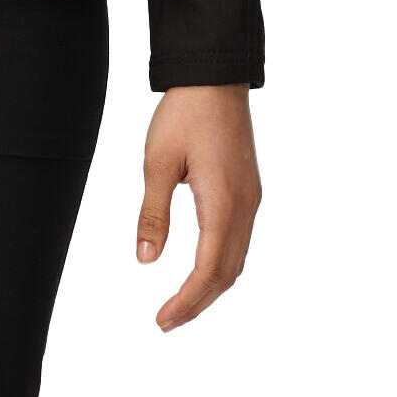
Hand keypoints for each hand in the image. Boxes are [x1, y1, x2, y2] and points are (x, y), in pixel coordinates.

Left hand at [136, 83, 260, 329]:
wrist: (214, 75)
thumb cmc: (184, 112)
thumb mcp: (157, 161)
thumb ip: (152, 213)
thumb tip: (145, 260)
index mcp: (223, 203)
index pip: (208, 271)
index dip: (186, 301)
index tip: (163, 320)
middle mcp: (245, 207)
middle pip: (227, 273)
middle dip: (199, 302)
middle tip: (167, 321)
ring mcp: (251, 198)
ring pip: (237, 259)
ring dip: (212, 286)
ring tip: (182, 303)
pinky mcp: (249, 188)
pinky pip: (239, 239)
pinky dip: (221, 264)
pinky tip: (202, 266)